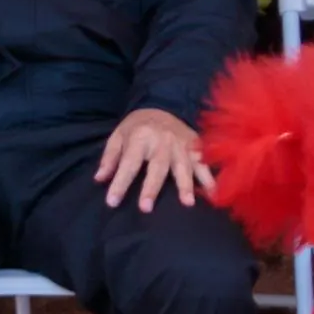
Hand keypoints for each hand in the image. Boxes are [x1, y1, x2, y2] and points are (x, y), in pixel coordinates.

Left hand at [94, 108, 214, 207]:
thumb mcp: (118, 136)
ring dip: (186, 185)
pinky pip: (204, 163)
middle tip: (146, 208)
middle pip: (157, 167)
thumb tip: (99, 179)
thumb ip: (110, 158)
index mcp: (139, 137)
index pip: (128, 163)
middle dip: (151, 188)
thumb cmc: (137, 127)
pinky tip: (213, 194)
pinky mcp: (196, 147)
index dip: (119, 183)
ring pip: (183, 166)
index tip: (112, 202)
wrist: (163, 105)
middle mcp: (162, 141)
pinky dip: (209, 178)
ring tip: (188, 204)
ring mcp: (181, 144)